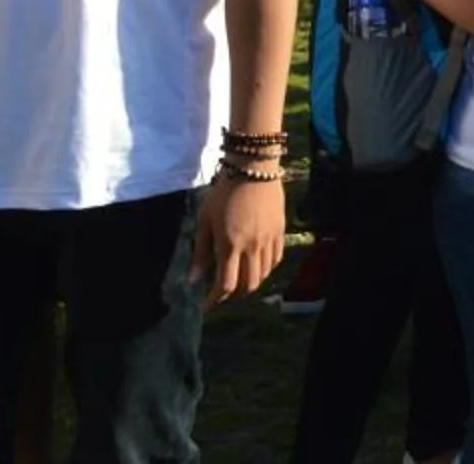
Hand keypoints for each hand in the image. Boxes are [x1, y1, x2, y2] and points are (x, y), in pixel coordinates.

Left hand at [192, 173, 286, 305]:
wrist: (254, 167)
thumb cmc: (223, 192)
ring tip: (239, 280)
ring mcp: (269, 239)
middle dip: (234, 295)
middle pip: (248, 284)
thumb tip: (193, 281)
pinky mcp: (280, 231)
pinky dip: (266, 269)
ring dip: (250, 283)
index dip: (215, 300)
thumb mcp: (206, 220)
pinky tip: (257, 265)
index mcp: (230, 244)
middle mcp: (252, 246)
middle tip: (222, 293)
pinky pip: (276, 259)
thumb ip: (201, 252)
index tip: (206, 305)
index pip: (226, 285)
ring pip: (264, 274)